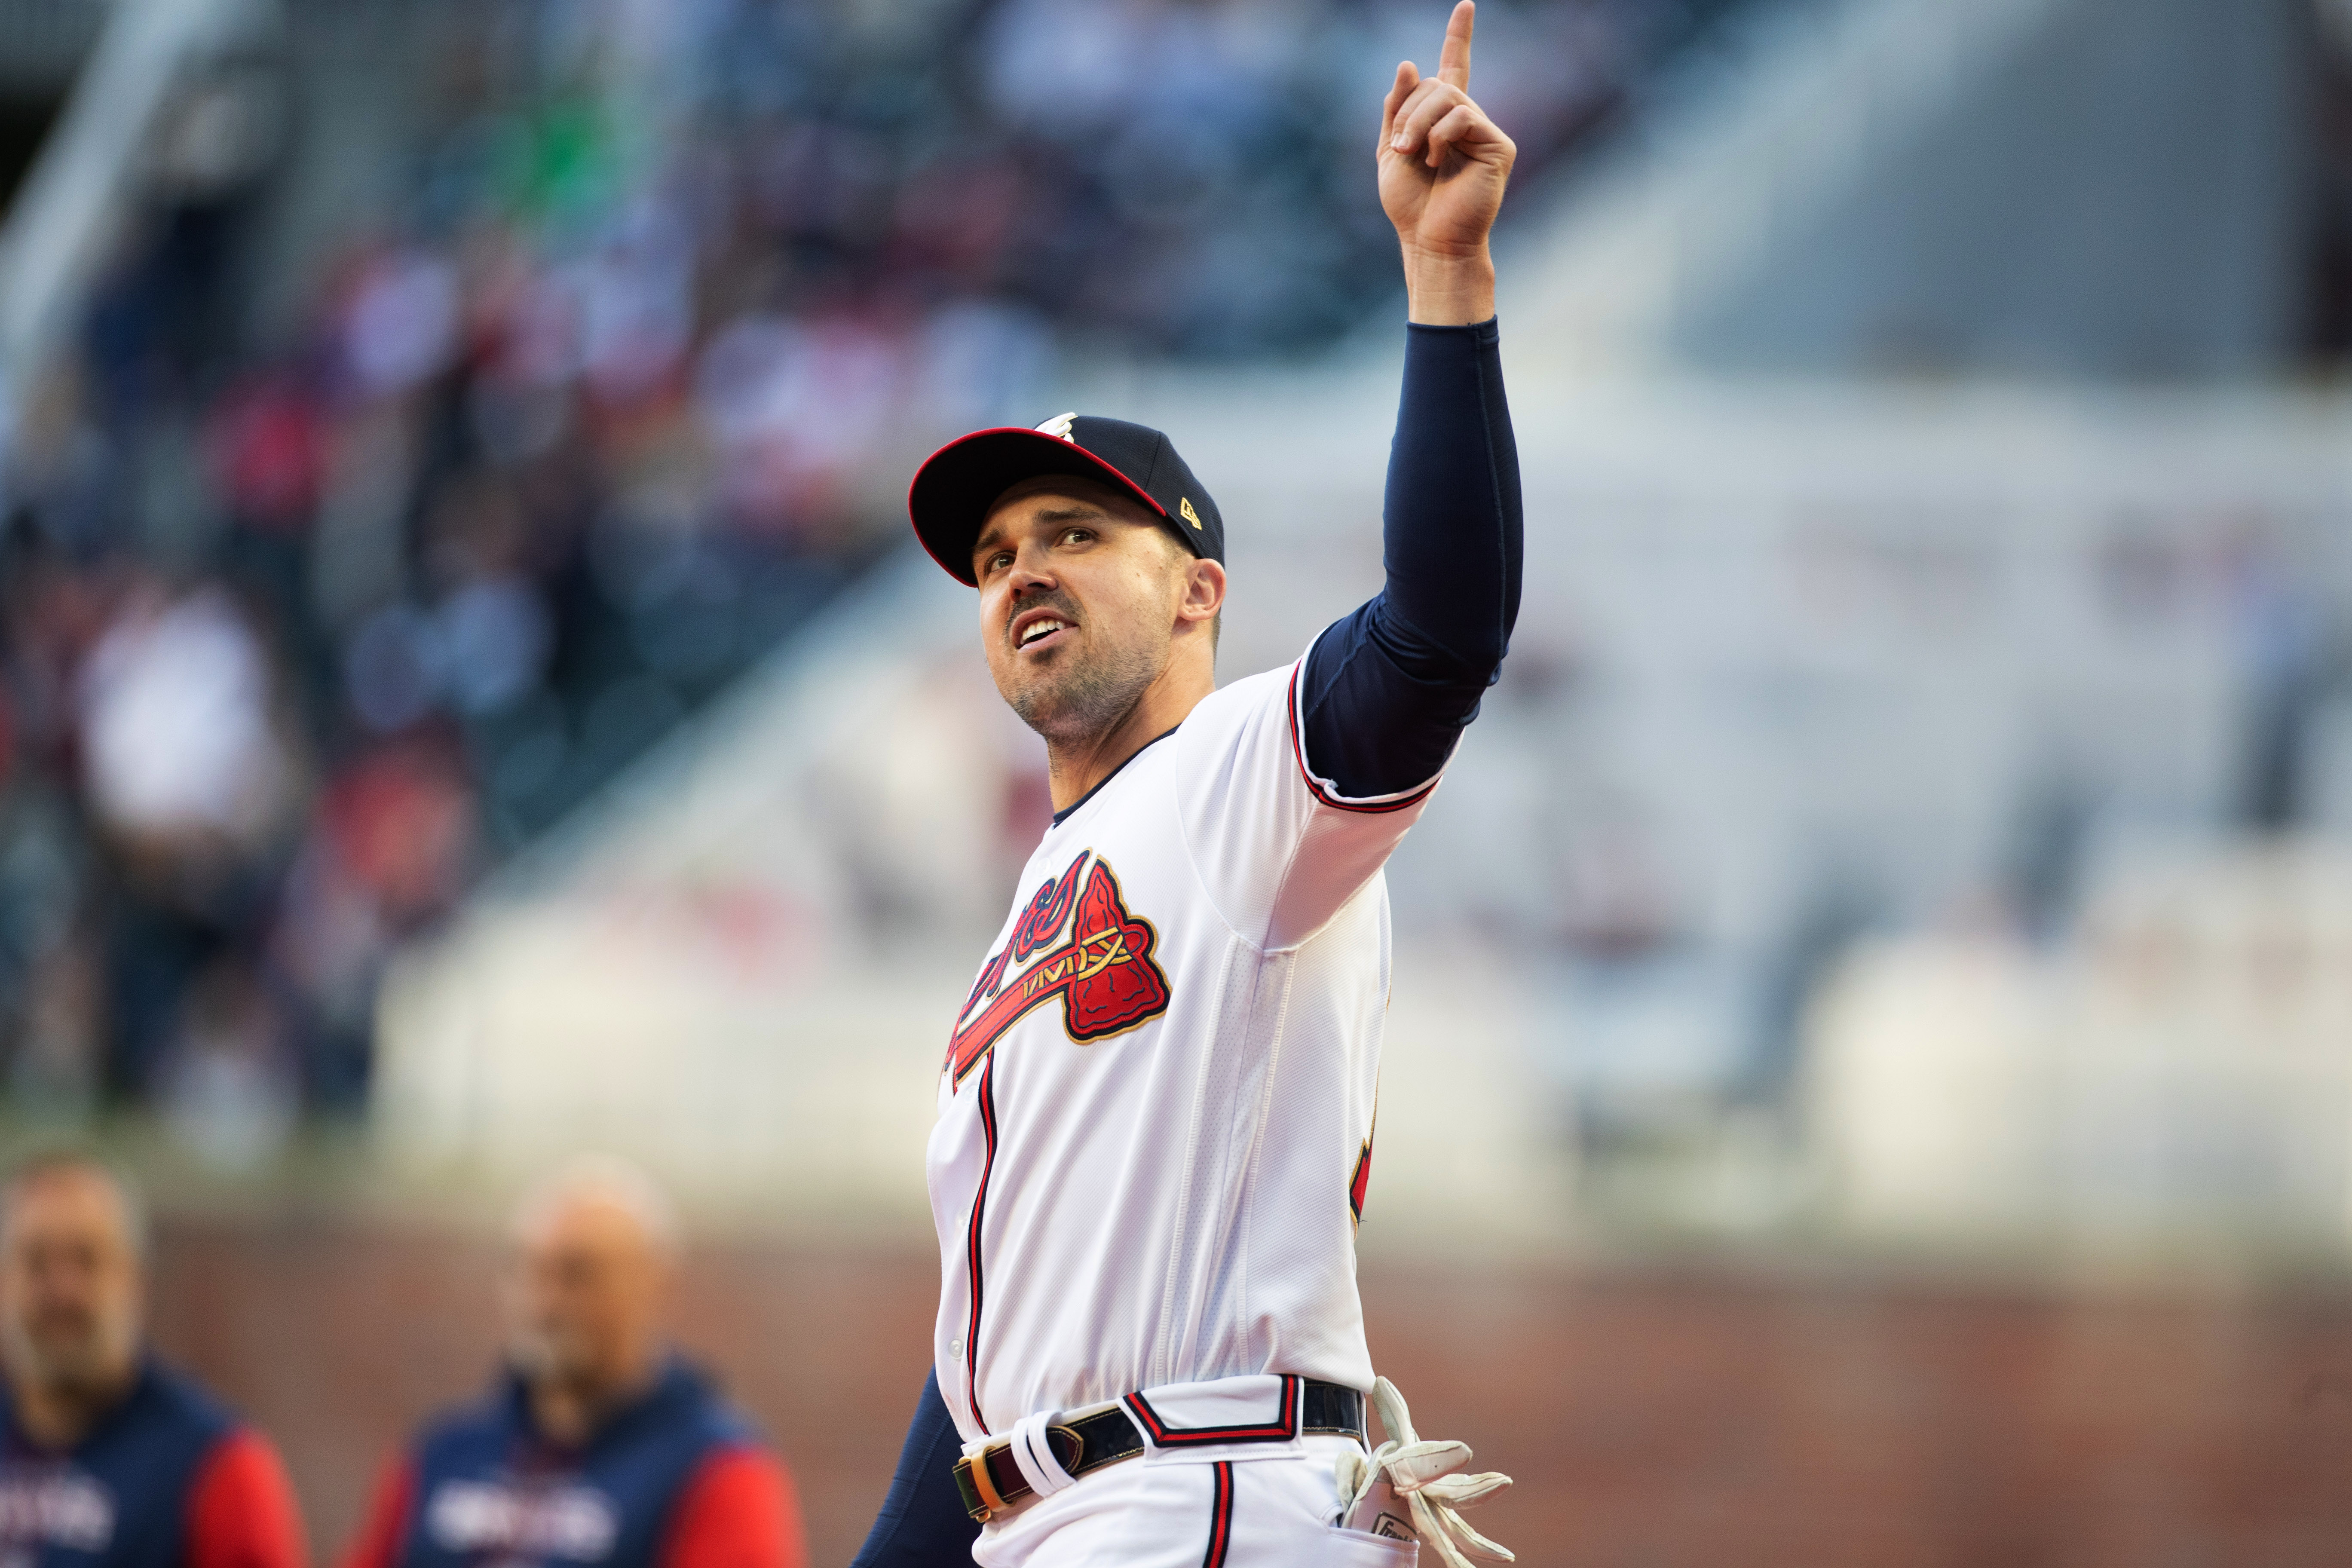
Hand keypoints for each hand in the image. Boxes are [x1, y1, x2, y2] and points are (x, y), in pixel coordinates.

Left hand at [1379, 1, 1515, 323]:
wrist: (1429, 241)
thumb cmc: (1410, 205)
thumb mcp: (1389, 151)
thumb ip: (1397, 108)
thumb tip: (1410, 63)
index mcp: (1443, 120)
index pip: (1454, 69)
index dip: (1459, 37)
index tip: (1465, 6)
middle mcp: (1468, 120)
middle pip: (1437, 82)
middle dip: (1408, 111)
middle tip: (1399, 147)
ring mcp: (1485, 131)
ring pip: (1448, 96)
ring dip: (1418, 123)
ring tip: (1413, 155)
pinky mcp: (1499, 146)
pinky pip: (1463, 116)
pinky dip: (1440, 136)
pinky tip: (1437, 162)